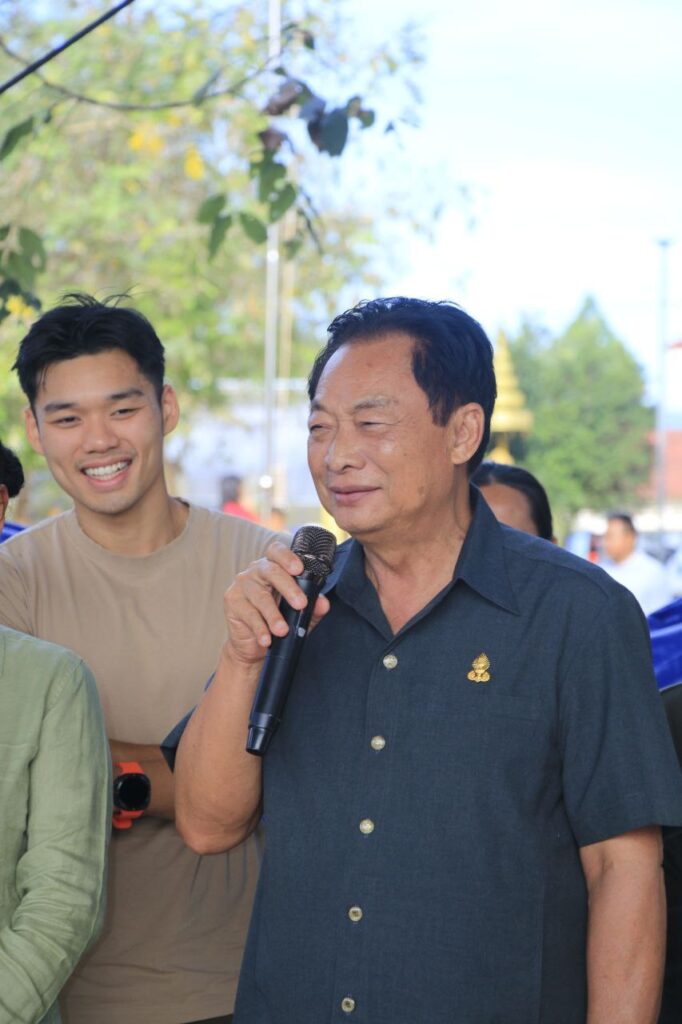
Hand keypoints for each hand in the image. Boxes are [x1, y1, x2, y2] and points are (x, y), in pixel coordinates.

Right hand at [224, 540, 330, 665]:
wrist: (254, 646)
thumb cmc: (278, 622)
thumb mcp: (299, 615)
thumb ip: (313, 607)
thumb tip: (323, 603)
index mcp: (273, 566)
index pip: (277, 552)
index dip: (287, 557)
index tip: (299, 569)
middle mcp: (255, 571)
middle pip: (271, 571)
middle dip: (288, 588)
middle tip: (301, 604)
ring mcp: (242, 585)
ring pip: (260, 596)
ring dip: (273, 615)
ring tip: (283, 631)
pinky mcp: (232, 602)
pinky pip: (248, 614)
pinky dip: (259, 628)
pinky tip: (267, 640)